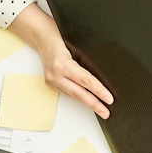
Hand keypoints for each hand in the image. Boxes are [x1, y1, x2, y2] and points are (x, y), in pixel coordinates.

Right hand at [8, 3, 113, 118]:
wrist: (42, 39)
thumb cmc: (61, 39)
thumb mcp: (77, 48)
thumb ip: (87, 63)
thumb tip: (104, 77)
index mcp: (63, 64)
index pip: (85, 80)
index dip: (99, 91)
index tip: (109, 99)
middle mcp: (55, 74)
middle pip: (79, 93)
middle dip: (94, 104)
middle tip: (106, 112)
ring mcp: (51, 80)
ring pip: (73, 95)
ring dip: (88, 103)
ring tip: (101, 109)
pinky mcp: (50, 84)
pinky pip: (68, 92)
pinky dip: (79, 97)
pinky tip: (89, 101)